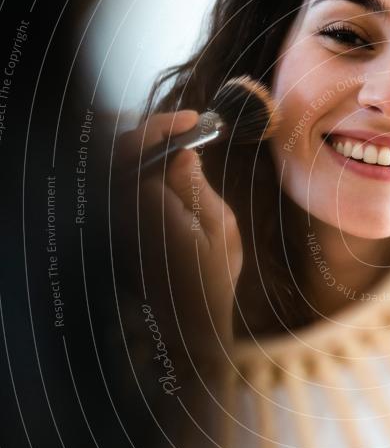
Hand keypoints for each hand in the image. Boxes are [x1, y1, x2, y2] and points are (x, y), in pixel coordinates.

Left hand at [114, 110, 242, 369]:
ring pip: (112, 166)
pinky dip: (135, 169)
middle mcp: (119, 213)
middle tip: (185, 129)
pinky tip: (162, 171)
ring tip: (176, 146)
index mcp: (147, 210)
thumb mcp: (220, 229)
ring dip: (141, 148)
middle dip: (149, 131)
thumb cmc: (212, 281)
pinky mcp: (112, 230)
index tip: (193, 119)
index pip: (138, 148)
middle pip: (116, 150)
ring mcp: (111, 222)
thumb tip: (183, 151)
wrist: (186, 328)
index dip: (163, 125)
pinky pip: (115, 185)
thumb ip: (196, 186)